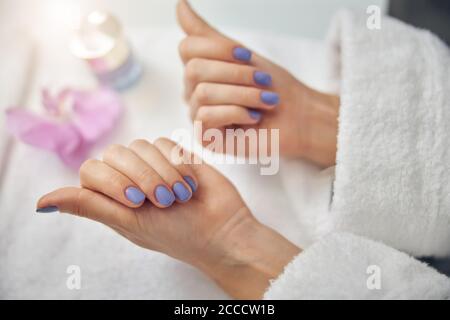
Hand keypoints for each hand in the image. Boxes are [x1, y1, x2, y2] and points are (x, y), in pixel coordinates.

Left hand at [37, 138, 299, 298]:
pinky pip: (165, 143)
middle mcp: (129, 176)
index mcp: (112, 197)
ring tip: (180, 196)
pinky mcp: (175, 153)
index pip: (92, 170)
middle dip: (143, 177)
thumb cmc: (176, 234)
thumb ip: (89, 206)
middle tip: (164, 201)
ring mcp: (152, 163)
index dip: (113, 181)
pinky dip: (178, 164)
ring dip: (163, 173)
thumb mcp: (129, 223)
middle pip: (117, 153)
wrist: (221, 229)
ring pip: (142, 146)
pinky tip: (190, 184)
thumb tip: (42, 203)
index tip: (137, 202)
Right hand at [177, 0, 338, 166]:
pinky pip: (206, 116)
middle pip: (194, 69)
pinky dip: (237, 112)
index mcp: (201, 71)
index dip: (219, 48)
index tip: (248, 56)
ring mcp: (198, 115)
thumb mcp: (241, 55)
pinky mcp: (206, 137)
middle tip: (264, 81)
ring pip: (203, 93)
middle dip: (236, 73)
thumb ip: (208, 35)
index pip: (187, 48)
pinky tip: (254, 117)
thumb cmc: (273, 87)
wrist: (298, 118)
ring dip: (243, 94)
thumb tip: (179, 5)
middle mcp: (194, 92)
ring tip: (266, 100)